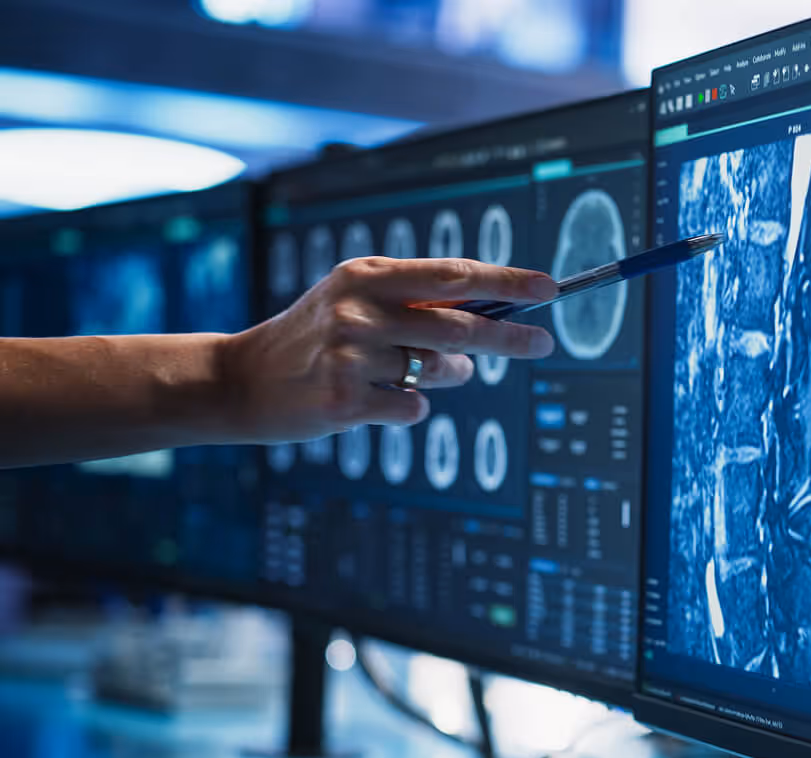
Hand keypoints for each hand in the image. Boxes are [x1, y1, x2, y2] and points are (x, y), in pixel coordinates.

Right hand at [218, 256, 556, 443]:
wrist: (241, 381)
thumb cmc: (312, 340)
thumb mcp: (354, 303)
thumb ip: (415, 307)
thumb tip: (488, 322)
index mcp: (366, 277)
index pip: (453, 274)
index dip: (506, 280)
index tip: (546, 288)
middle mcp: (359, 310)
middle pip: (461, 324)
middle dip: (510, 335)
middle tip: (541, 342)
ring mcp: (351, 357)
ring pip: (438, 369)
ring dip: (445, 373)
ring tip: (414, 369)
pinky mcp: (345, 401)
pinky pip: (414, 406)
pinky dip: (409, 405)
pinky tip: (375, 397)